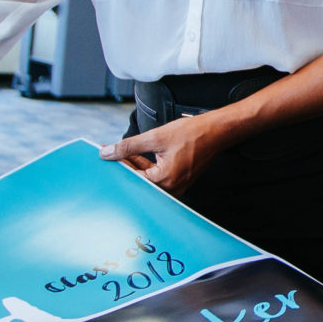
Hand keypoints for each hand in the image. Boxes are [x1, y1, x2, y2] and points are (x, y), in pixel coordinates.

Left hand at [105, 110, 238, 197]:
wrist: (216, 132)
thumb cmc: (192, 135)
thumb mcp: (154, 137)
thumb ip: (128, 147)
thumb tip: (108, 153)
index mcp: (164, 181)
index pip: (132, 178)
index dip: (117, 166)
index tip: (106, 157)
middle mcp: (171, 189)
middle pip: (139, 181)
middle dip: (125, 166)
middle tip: (112, 154)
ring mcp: (176, 186)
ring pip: (147, 179)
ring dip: (135, 166)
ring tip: (125, 152)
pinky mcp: (178, 180)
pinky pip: (157, 176)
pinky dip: (147, 166)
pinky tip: (139, 155)